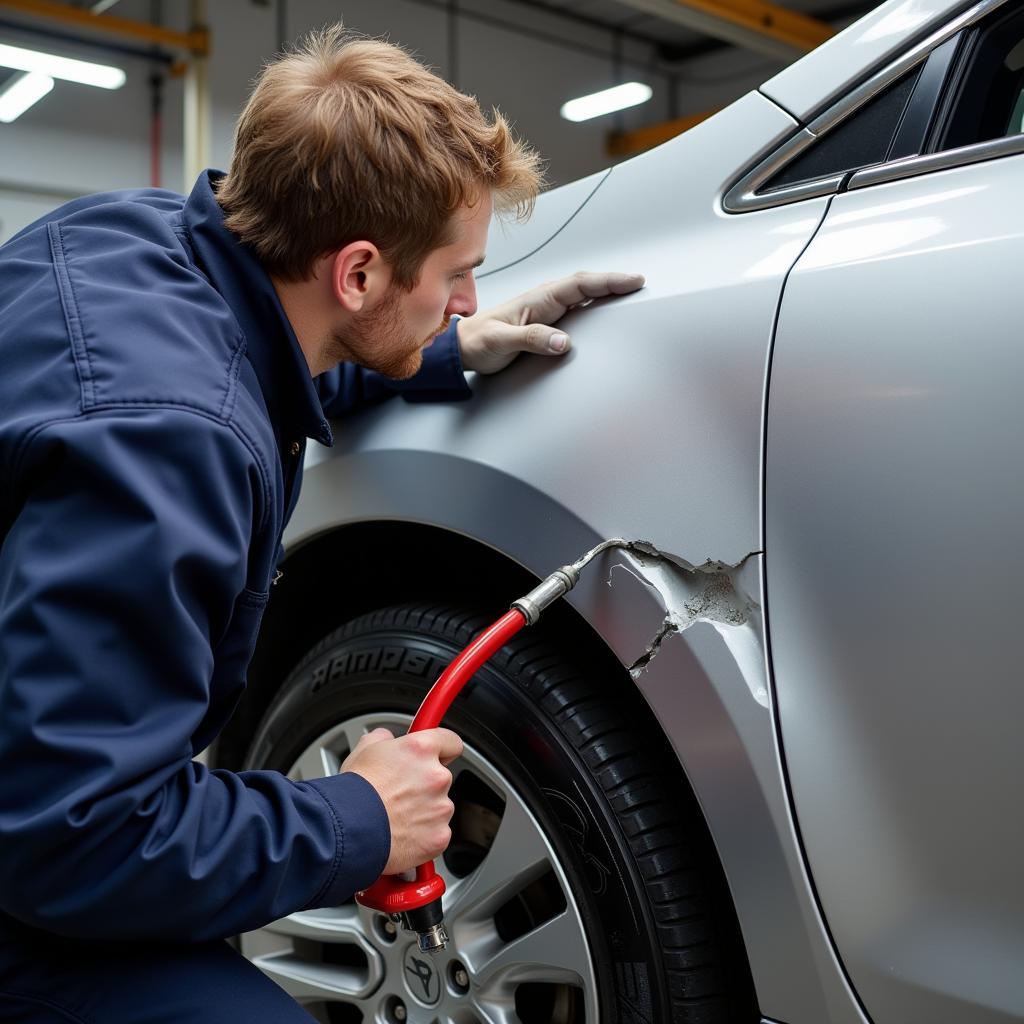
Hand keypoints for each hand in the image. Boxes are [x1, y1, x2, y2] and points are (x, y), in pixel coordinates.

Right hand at [341, 726, 463, 874]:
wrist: (346, 829)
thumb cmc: (353, 792)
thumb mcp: (364, 749)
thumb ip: (384, 738)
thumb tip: (387, 739)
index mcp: (422, 749)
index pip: (451, 742)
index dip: (442, 749)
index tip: (438, 755)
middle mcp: (437, 776)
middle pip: (442, 777)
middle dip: (425, 784)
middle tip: (400, 792)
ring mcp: (440, 808)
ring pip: (439, 807)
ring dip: (424, 810)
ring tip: (395, 815)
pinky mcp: (439, 836)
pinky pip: (437, 832)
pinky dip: (423, 835)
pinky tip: (401, 833)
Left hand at [456, 271, 644, 374]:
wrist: (462, 347)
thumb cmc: (478, 342)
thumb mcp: (500, 342)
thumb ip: (531, 340)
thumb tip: (564, 342)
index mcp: (538, 299)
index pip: (580, 285)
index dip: (608, 281)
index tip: (632, 281)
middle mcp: (545, 300)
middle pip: (587, 285)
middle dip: (614, 281)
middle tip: (640, 282)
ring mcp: (547, 310)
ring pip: (584, 294)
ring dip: (607, 290)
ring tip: (630, 291)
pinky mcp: (546, 321)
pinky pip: (577, 308)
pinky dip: (595, 304)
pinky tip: (606, 308)